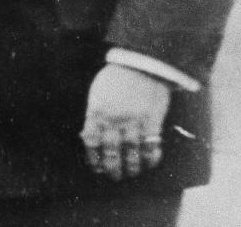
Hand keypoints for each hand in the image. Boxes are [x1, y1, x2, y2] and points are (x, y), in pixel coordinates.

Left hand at [79, 63, 170, 180]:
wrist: (141, 63)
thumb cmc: (116, 78)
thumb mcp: (97, 93)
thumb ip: (94, 114)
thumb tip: (88, 137)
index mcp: (96, 111)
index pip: (91, 141)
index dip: (93, 158)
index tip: (96, 167)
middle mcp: (114, 119)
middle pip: (111, 152)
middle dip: (112, 168)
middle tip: (114, 176)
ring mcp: (133, 122)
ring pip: (131, 154)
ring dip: (131, 168)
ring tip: (130, 174)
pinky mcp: (152, 122)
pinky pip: (151, 147)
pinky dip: (150, 159)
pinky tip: (148, 164)